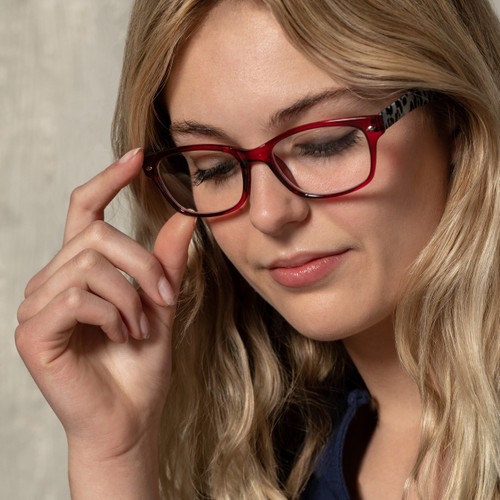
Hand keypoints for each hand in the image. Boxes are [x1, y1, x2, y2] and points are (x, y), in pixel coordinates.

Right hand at [16, 148, 195, 464]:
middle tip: (164, 299)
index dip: (108, 179)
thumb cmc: (141, 362)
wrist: (130, 417)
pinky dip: (111, 314)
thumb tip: (185, 216)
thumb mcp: (161, 304)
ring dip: (130, 297)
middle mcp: (52, 279)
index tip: (137, 157)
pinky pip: (77, 298)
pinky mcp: (31, 331)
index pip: (86, 209)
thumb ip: (167, 262)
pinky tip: (120, 336)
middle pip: (97, 235)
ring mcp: (36, 304)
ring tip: (140, 327)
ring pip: (90, 266)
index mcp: (81, 269)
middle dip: (142, 265)